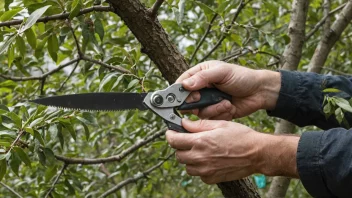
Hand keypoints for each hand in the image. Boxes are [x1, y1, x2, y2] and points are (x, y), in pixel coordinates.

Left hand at [166, 119, 298, 183]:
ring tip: (200, 150)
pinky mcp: (211, 178)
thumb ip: (198, 124)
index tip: (171, 132)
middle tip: (188, 140)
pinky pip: (197, 174)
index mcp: (200, 141)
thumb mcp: (219, 124)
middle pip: (178, 154)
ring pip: (186, 166)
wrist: (256, 154)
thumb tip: (183, 123)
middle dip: (180, 146)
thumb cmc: (240, 136)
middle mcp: (200, 157)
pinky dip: (199, 167)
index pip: (174, 140)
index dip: (170, 135)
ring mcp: (205, 170)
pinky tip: (208, 160)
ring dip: (189, 158)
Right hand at [176, 60, 280, 119]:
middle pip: (187, 101)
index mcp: (200, 74)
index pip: (181, 84)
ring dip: (213, 109)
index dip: (178, 93)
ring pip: (199, 112)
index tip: (179, 99)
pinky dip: (221, 114)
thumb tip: (185, 85)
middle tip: (203, 100)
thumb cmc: (242, 77)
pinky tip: (230, 107)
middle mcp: (201, 89)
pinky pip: (210, 119)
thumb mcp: (222, 72)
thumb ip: (203, 78)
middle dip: (197, 103)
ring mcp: (208, 102)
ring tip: (226, 102)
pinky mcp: (216, 113)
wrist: (260, 92)